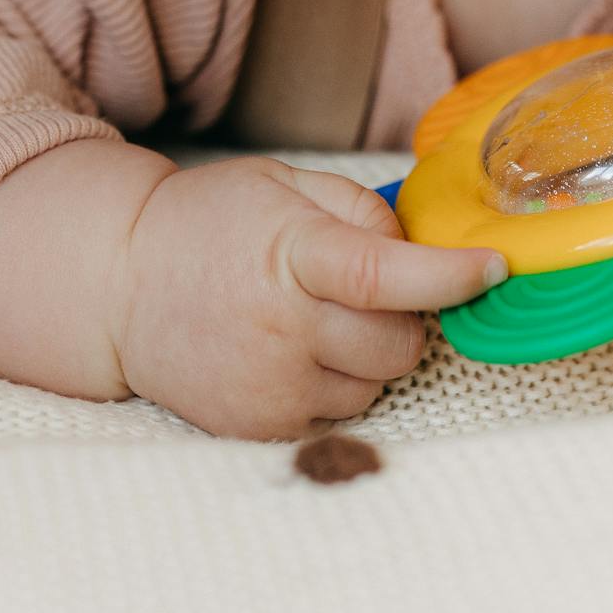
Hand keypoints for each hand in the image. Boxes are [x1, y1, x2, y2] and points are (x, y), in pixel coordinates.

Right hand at [109, 155, 506, 439]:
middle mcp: (280, 326)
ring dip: (367, 354)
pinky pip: (341, 414)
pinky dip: (335, 385)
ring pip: (376, 383)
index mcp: (289, 253)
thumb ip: (358, 208)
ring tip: (311, 319)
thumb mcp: (282, 184)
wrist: (119, 288)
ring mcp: (268, 387)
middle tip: (364, 290)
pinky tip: (290, 352)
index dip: (448, 276)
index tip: (493, 268)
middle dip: (403, 317)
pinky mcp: (259, 428)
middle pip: (399, 342)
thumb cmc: (209, 225)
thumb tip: (418, 248)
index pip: (384, 276)